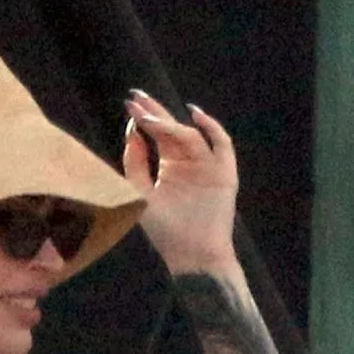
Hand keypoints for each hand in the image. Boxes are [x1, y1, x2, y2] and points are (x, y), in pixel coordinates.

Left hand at [122, 90, 238, 275]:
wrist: (192, 256)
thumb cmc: (165, 231)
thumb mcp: (140, 193)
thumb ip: (134, 163)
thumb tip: (131, 131)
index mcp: (170, 165)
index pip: (157, 134)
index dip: (144, 117)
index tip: (129, 104)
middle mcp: (189, 161)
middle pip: (173, 128)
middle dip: (156, 111)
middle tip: (137, 97)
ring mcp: (208, 165)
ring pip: (192, 136)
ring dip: (172, 125)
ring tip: (151, 119)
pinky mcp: (224, 173)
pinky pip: (222, 145)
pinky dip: (212, 129)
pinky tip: (194, 116)